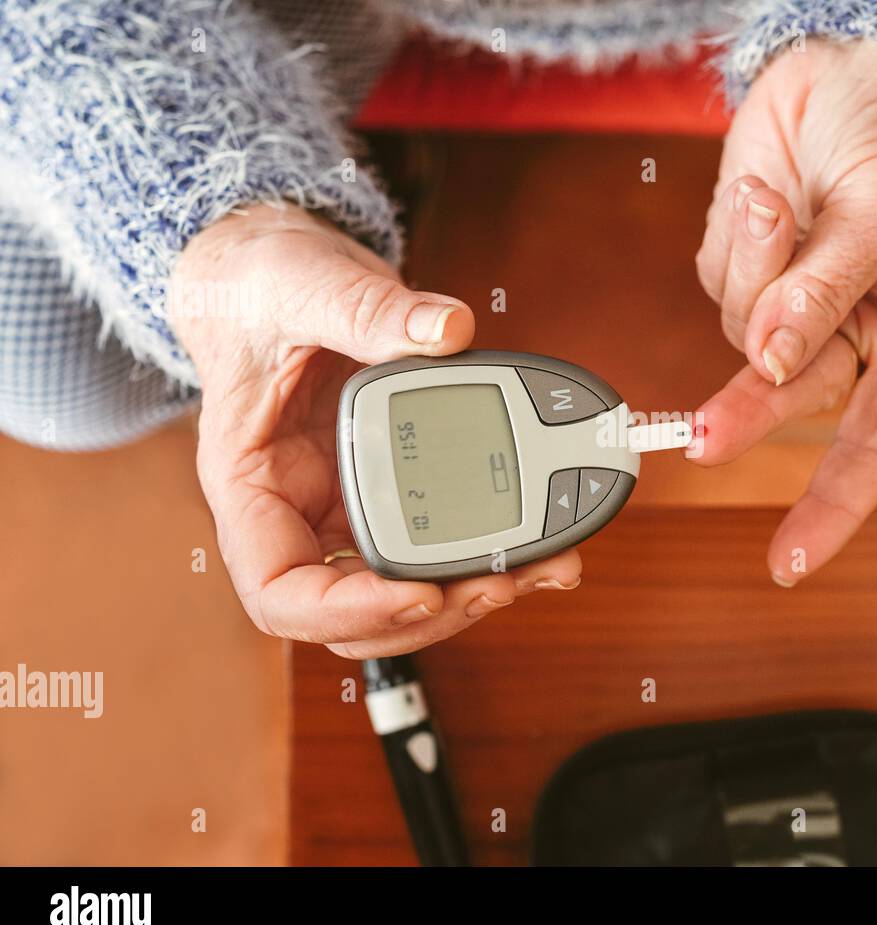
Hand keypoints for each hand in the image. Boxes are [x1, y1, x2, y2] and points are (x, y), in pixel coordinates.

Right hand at [169, 204, 580, 658]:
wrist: (275, 275)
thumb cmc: (262, 287)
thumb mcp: (302, 283)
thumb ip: (367, 309)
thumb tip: (447, 329)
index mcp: (249, 484)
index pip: (280, 591)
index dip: (347, 612)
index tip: (419, 595)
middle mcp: (295, 513)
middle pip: (356, 610)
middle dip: (435, 609)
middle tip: (505, 581)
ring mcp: (343, 509)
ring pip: (403, 588)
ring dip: (471, 592)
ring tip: (542, 567)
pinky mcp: (387, 492)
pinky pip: (434, 541)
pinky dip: (486, 551)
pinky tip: (540, 542)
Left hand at [693, 39, 876, 583]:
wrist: (867, 61)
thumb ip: (827, 291)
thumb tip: (770, 360)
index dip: (836, 506)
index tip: (791, 560)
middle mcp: (854, 333)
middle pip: (791, 397)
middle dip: (748, 412)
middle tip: (702, 437)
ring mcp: (793, 300)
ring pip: (744, 325)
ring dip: (757, 265)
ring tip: (785, 200)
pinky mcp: (745, 263)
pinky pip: (718, 275)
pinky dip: (735, 235)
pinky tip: (767, 191)